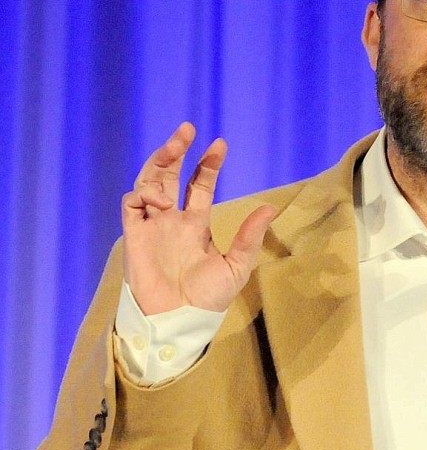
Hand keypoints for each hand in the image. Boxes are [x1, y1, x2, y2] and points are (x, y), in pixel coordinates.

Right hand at [121, 122, 275, 314]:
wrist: (179, 320)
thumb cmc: (208, 299)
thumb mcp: (236, 265)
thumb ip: (249, 236)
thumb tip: (271, 207)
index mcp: (196, 224)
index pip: (199, 185)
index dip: (207, 164)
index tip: (220, 144)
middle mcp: (172, 220)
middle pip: (171, 175)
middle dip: (177, 150)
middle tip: (187, 128)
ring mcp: (152, 226)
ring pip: (149, 181)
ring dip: (160, 161)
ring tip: (174, 147)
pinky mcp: (134, 236)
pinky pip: (131, 205)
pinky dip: (143, 193)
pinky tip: (161, 199)